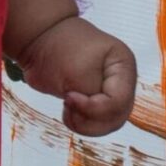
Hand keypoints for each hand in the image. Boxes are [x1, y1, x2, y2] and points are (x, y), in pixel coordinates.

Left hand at [14, 16, 136, 136]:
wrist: (42, 40)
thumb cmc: (61, 48)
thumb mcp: (78, 72)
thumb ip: (93, 100)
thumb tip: (96, 118)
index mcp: (123, 67)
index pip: (119, 101)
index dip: (93, 107)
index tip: (69, 96)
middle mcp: (122, 81)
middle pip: (117, 116)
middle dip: (89, 117)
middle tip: (67, 102)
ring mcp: (111, 93)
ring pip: (108, 124)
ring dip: (84, 123)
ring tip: (67, 107)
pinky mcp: (97, 103)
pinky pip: (96, 125)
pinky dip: (80, 123)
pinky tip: (68, 109)